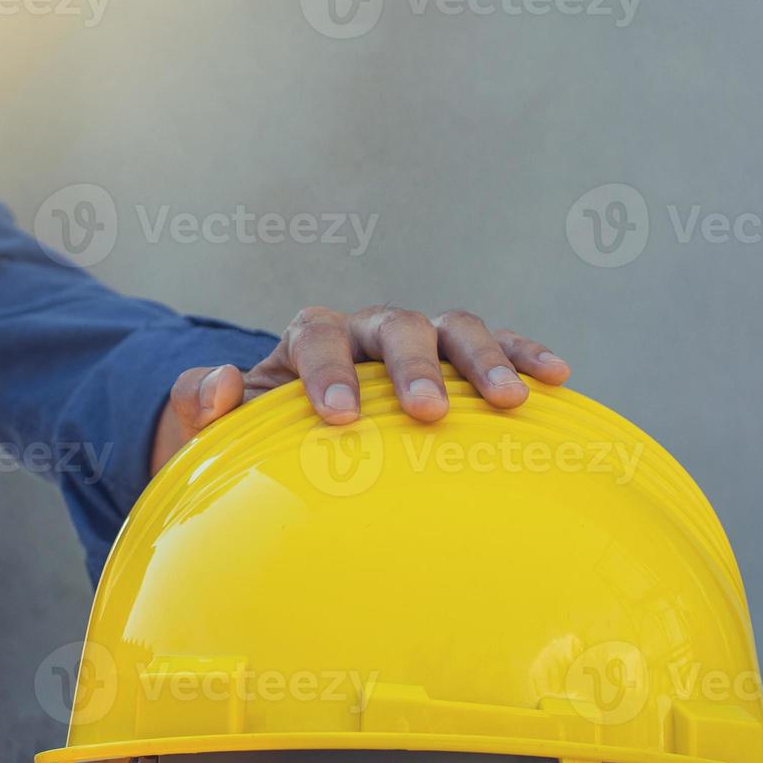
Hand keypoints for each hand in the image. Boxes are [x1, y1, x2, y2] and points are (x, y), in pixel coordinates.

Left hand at [151, 307, 569, 473]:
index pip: (316, 334)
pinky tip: (558, 378)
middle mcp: (366, 328)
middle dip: (412, 365)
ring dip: (483, 357)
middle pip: (394, 324)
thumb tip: (222, 380)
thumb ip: (204, 405)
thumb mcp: (216, 430)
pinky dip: (524, 353)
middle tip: (426, 412)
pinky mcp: (458, 362)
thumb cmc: (260, 438)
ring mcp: (417, 341)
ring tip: (509, 400)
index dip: (328, 370)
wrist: (300, 434)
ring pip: (453, 326)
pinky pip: (497, 347)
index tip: (338, 418)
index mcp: (308, 338)